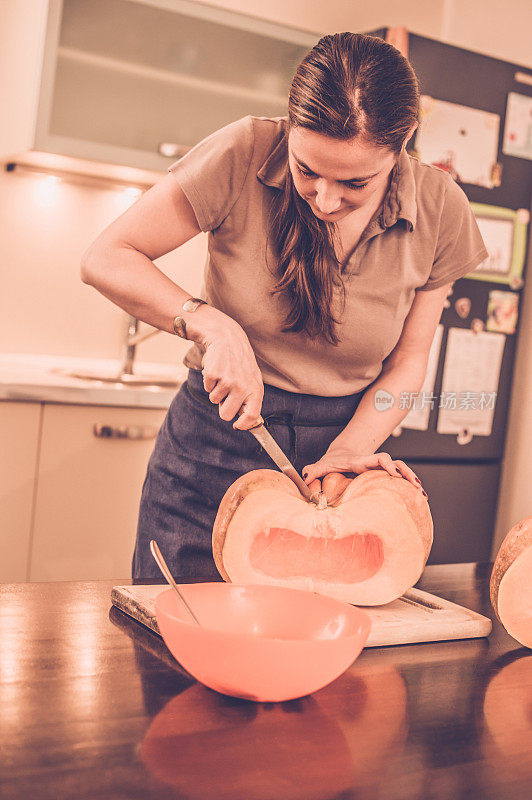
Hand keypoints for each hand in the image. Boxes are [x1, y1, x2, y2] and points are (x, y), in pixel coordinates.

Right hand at [191, 310, 263, 430]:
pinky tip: (217, 370)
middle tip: (226, 394)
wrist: (227, 338)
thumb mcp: (252, 378)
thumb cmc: (240, 361)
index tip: (237, 426)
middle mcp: (243, 386)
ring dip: (216, 391)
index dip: (243, 424)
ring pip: (214, 401)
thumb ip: (250, 398)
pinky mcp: (214, 375)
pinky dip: (209, 382)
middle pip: (226, 414)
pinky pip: (207, 389)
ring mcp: (228, 381)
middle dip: (222, 408)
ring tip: (223, 376)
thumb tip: (246, 421)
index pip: (252, 415)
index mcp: (255, 389)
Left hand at [302, 447, 425, 491]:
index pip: (377, 459)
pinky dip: (410, 486)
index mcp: (362, 462)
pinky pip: (401, 479)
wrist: (342, 454)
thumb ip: (313, 469)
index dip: (386, 464)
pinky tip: (420, 497)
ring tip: (421, 494)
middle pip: (395, 464)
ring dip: (411, 480)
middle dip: (405, 472)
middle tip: (414, 484)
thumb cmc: (334, 462)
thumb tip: (304, 476)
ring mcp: (381, 470)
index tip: (393, 473)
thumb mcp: (323, 464)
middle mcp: (374, 464)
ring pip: (401, 471)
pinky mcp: (384, 476)